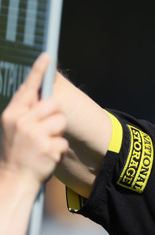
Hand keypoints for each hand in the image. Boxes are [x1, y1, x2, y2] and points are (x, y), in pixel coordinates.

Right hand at [0, 53, 67, 187]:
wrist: (13, 179)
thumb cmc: (15, 152)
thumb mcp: (13, 128)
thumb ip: (25, 112)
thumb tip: (43, 96)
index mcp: (12, 114)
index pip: (28, 88)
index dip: (38, 71)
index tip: (47, 55)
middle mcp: (22, 122)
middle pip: (53, 105)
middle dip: (55, 115)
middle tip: (46, 130)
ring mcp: (35, 135)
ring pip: (61, 122)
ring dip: (57, 134)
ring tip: (44, 144)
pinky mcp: (48, 148)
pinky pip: (63, 141)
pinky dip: (58, 150)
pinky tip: (47, 156)